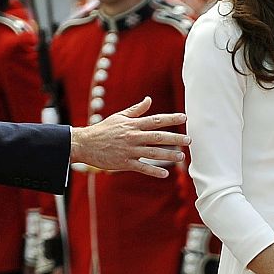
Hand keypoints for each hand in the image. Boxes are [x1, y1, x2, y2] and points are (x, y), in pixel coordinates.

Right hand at [70, 97, 190, 178]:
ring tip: (182, 157)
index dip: (171, 118)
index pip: (155, 120)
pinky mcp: (124, 162)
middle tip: (189, 140)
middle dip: (175, 138)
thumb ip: (136, 110)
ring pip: (153, 153)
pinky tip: (165, 174)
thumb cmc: (103, 130)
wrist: (84, 144)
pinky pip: (142, 167)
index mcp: (133, 124)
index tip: (185, 117)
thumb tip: (149, 99)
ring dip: (169, 155)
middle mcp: (133, 136)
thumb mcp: (119, 117)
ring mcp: (129, 150)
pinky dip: (154, 171)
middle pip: (158, 136)